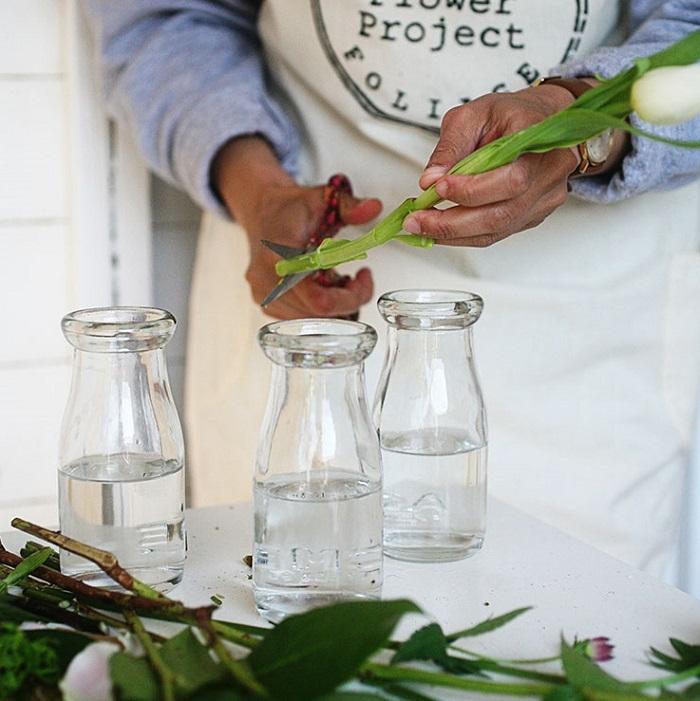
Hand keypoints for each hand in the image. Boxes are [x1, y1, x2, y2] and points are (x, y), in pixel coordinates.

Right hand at [214, 137, 381, 319]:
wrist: (262, 211)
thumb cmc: (291, 207)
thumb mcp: (323, 197)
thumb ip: (350, 205)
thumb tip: (374, 208)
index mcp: (280, 255)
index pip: (319, 298)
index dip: (350, 296)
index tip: (364, 276)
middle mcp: (267, 279)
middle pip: (319, 313)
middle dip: (348, 300)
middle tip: (357, 279)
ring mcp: (264, 294)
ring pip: (312, 320)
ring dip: (335, 305)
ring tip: (338, 278)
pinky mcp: (265, 303)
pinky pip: (301, 320)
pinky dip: (319, 310)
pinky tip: (323, 285)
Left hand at [403, 85, 579, 247]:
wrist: (540, 120)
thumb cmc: (510, 114)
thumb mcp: (472, 115)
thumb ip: (449, 148)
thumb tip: (429, 181)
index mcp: (539, 140)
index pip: (511, 179)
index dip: (472, 190)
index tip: (438, 188)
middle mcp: (549, 174)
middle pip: (501, 214)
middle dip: (452, 222)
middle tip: (417, 221)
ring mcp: (544, 198)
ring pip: (497, 229)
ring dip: (454, 233)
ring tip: (422, 227)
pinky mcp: (533, 214)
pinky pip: (497, 233)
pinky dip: (465, 235)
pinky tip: (441, 230)